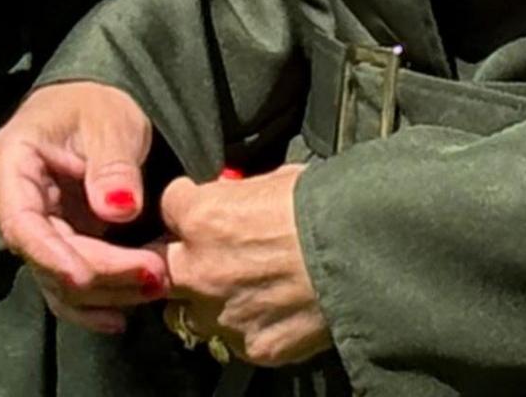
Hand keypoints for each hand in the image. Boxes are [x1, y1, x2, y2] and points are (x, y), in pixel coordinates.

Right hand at [0, 82, 166, 333]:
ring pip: (55, 278)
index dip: (52, 255)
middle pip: (45, 255)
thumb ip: (113, 164)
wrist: (92, 111)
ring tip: (154, 286)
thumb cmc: (95, 105)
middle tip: (155, 274)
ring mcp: (29, 229)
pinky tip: (120, 315)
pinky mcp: (52, 246)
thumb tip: (118, 210)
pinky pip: (64, 283)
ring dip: (104, 291)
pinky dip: (94, 301)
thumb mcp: (111, 121)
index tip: (87, 277)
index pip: (22, 222)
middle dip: (99, 273)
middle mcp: (9, 203)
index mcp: (9, 162)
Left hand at [160, 167, 329, 367]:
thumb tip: (238, 196)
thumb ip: (242, 193)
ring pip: (188, 314)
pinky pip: (233, 339)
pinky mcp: (249, 346)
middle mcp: (199, 269)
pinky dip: (246, 327)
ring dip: (207, 302)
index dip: (189, 206)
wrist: (365, 256)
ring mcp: (221, 313)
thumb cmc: (329, 209)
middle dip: (179, 261)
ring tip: (242, 291)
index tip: (203, 208)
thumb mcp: (279, 180)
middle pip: (160, 268)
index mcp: (202, 216)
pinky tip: (273, 311)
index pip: (168, 205)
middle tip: (208, 256)